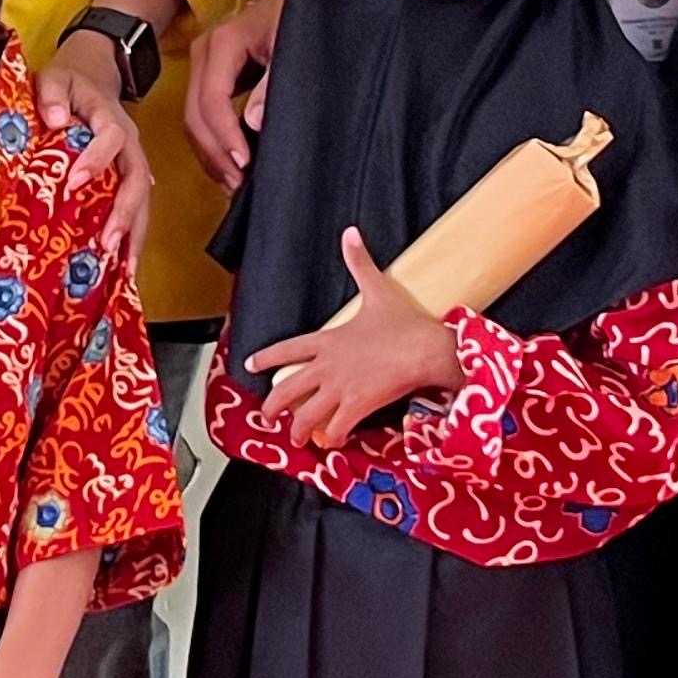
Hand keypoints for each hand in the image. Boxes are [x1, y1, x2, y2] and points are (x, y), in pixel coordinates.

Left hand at [34, 40, 154, 268]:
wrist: (92, 74)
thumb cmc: (69, 81)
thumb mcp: (55, 76)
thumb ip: (52, 93)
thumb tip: (53, 118)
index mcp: (109, 117)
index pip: (111, 138)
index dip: (97, 159)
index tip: (75, 182)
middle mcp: (128, 143)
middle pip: (137, 178)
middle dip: (125, 212)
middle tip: (107, 242)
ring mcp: (132, 161)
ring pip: (144, 199)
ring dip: (135, 232)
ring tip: (125, 268)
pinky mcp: (128, 176)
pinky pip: (137, 207)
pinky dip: (133, 235)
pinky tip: (126, 267)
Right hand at [182, 0, 286, 189]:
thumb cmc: (297, 14)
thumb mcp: (291, 45)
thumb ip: (274, 82)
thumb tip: (253, 122)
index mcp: (222, 44)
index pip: (211, 99)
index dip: (225, 135)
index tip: (244, 162)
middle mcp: (205, 54)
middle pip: (194, 114)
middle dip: (214, 153)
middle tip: (237, 184)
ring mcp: (203, 66)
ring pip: (193, 120)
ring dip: (210, 154)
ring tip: (234, 182)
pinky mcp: (210, 78)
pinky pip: (202, 116)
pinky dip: (213, 144)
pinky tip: (230, 164)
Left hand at [244, 229, 463, 449]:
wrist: (426, 348)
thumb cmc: (404, 322)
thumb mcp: (377, 289)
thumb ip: (359, 263)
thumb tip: (350, 234)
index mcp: (328, 339)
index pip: (287, 349)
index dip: (267, 358)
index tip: (251, 366)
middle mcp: (327, 365)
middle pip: (287, 390)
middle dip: (272, 407)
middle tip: (267, 418)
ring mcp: (340, 387)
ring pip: (305, 415)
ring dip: (298, 430)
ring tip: (296, 439)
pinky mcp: (357, 405)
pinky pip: (335, 428)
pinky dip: (332, 438)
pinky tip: (332, 444)